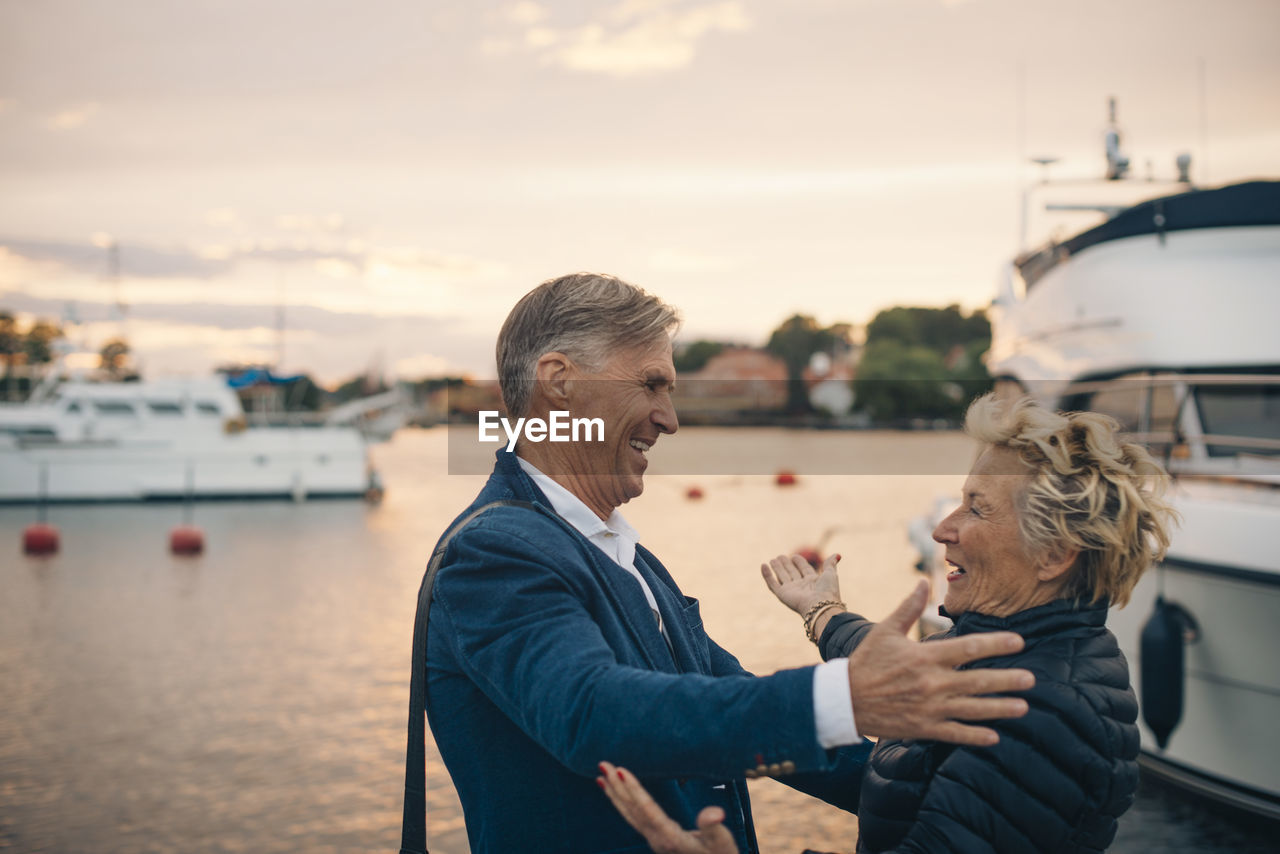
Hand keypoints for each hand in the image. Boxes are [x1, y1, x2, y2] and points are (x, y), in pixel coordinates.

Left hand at [597, 762, 739, 853]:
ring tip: (601, 776)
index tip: (620, 770)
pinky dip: (622, 804)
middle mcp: (657, 840)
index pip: (647, 810)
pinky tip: (616, 794)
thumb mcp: (723, 845)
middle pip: (632, 811)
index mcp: (671, 839)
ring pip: (630, 815)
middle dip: (617, 787)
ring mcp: (655, 841)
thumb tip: (713, 813)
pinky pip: (634, 818)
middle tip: (602, 764)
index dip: (633, 789)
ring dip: (615, 794)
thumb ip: (714, 828)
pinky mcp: (656, 839)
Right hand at [761, 553, 842, 616]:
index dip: (799, 562)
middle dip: (786, 564)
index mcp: (813, 582)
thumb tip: (837, 555)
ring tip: (772, 559)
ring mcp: (791, 590)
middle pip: (792, 573)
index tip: (794, 555)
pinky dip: (767, 575)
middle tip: (780, 556)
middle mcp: (801, 586)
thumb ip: (830, 564)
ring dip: (777, 568)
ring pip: (782, 577)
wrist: (821, 605)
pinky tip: (763, 565)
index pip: (804, 570)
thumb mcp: (831, 574)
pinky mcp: (782, 594)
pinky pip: (772, 583)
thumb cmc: (827, 591)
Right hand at [847, 580, 1033, 746]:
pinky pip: (954, 733)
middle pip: (977, 681)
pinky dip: (975, 736)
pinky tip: (995, 737)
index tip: (1019, 641)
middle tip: (1031, 679)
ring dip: (999, 709)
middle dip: (1006, 680)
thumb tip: (924, 581)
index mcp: (925, 657)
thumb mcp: (885, 631)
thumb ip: (908, 608)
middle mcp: (931, 683)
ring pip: (971, 709)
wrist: (844, 700)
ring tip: (1023, 707)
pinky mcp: (923, 728)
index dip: (995, 644)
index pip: (968, 648)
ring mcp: (929, 708)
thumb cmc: (866, 662)